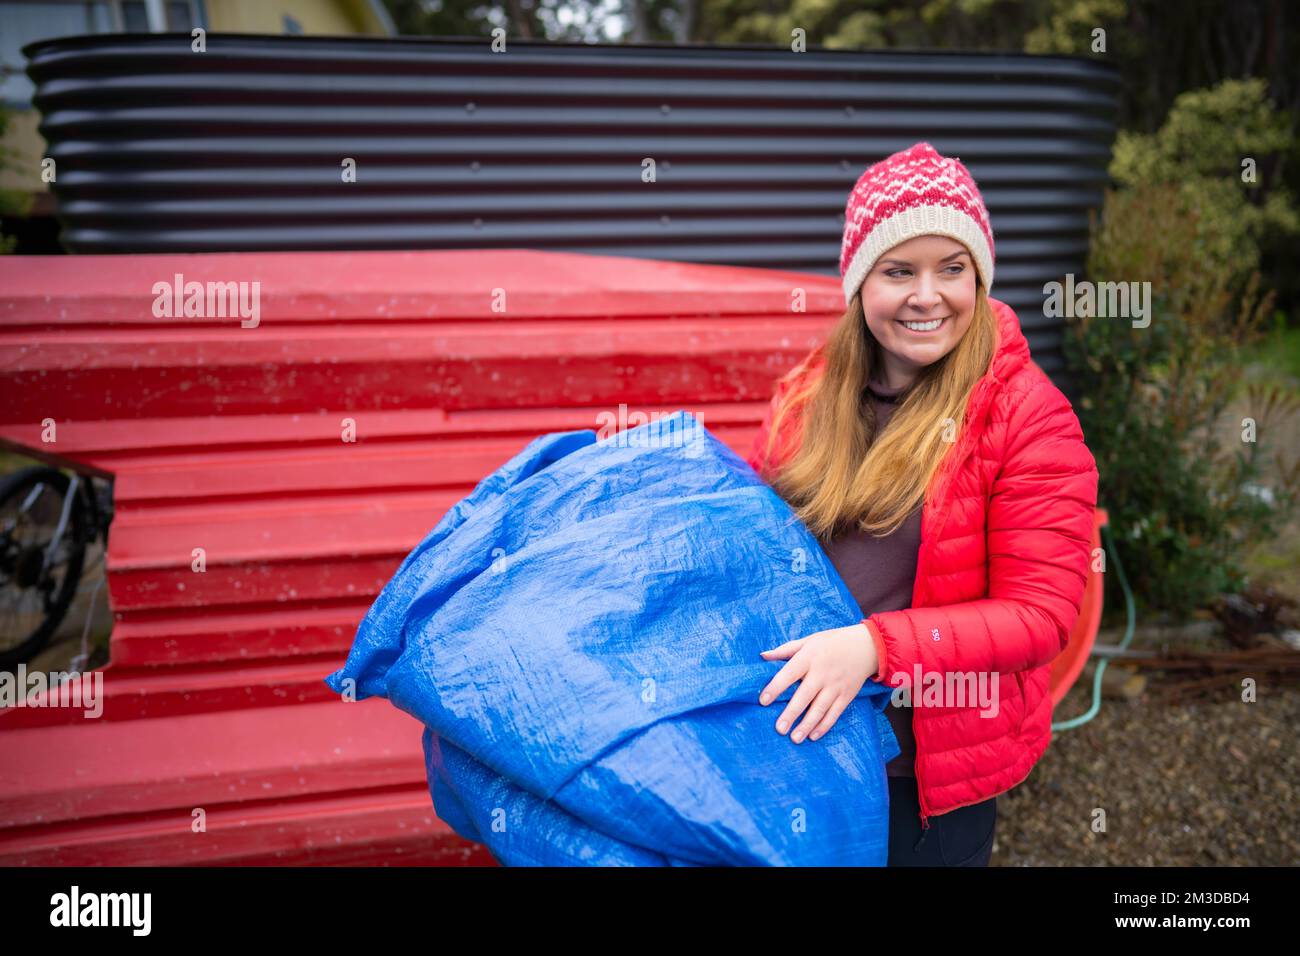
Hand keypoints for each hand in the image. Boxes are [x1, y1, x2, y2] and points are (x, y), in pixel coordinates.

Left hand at [758, 623, 877, 743]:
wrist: (866, 646)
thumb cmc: (832, 642)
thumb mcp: (809, 641)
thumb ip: (786, 650)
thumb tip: (762, 656)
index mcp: (809, 657)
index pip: (789, 673)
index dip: (776, 687)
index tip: (763, 701)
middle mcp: (822, 673)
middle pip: (804, 696)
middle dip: (791, 713)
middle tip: (779, 729)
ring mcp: (836, 685)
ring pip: (820, 708)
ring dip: (807, 725)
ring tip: (794, 738)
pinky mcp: (847, 695)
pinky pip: (834, 713)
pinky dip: (824, 726)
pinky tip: (813, 736)